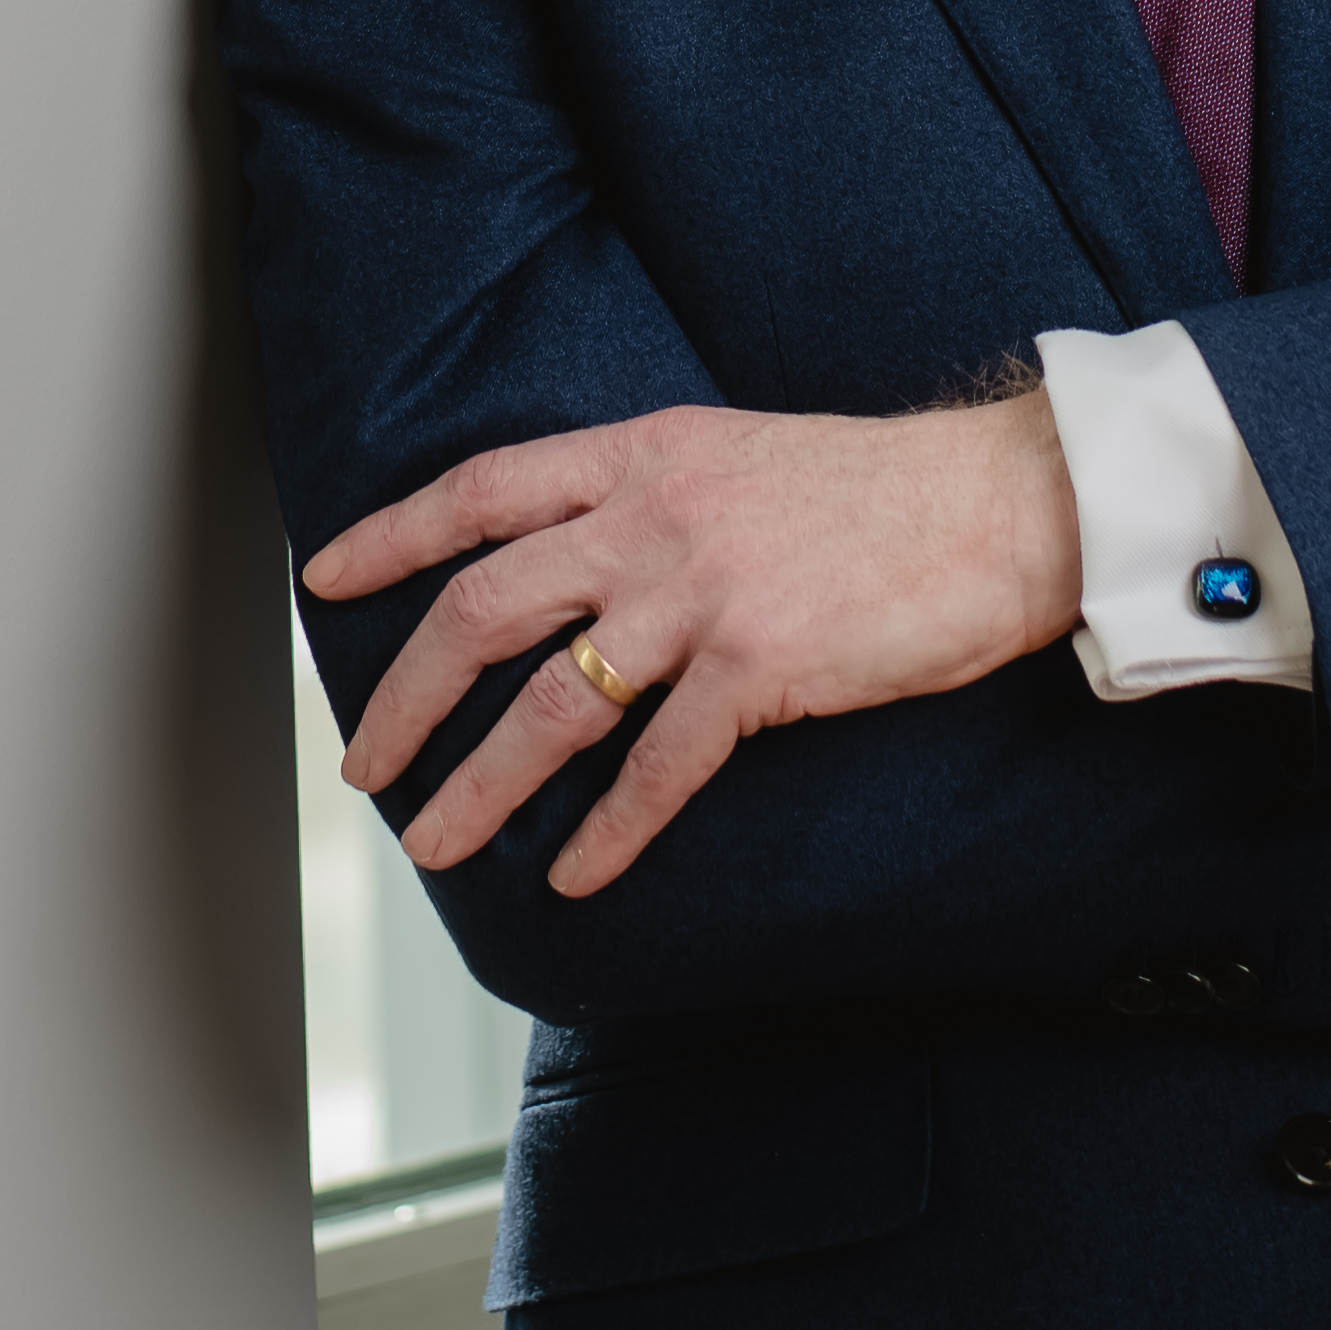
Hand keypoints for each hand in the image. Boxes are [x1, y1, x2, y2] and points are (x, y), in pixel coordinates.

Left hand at [298, 393, 1082, 897]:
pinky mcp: (761, 667)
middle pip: (485, 607)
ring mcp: (702, 594)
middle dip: (406, 696)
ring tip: (434, 839)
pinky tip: (574, 873)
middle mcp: (653, 517)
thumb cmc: (879, 489)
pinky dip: (609, 832)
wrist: (1002, 504)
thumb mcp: (737, 457)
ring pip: (552, 703)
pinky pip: (657, 767)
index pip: (482, 489)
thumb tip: (579, 555)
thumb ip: (651, 494)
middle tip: (364, 760)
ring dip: (480, 783)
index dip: (393, 533)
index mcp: (642, 456)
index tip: (328, 574)